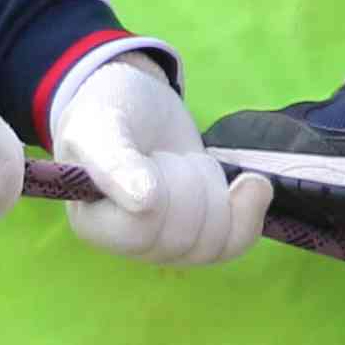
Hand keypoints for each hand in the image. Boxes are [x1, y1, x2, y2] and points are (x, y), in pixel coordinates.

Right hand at [47, 49, 265, 268]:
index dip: (162, 192)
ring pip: (211, 245)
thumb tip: (143, 204)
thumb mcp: (102, 123)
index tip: (153, 156)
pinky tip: (251, 183)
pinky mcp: (200, 231)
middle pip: (180, 240)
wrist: (140, 99)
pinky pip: (233, 244)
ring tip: (193, 161)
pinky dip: (248, 212)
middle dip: (189, 184)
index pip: (139, 232)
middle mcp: (128, 243)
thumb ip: (115, 162)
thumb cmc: (108, 107)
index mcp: (93, 222)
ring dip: (215, 193)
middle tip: (167, 153)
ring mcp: (166, 241)